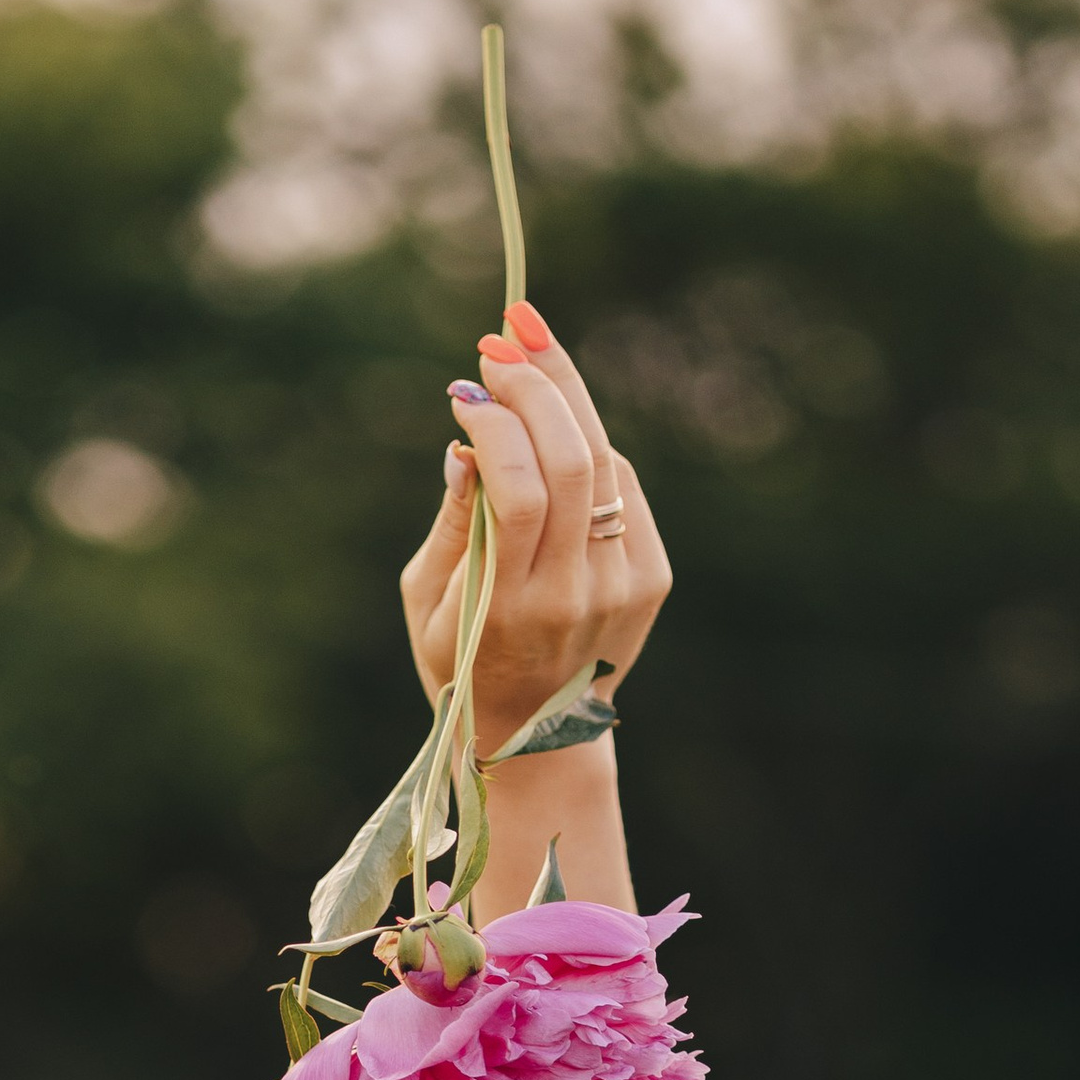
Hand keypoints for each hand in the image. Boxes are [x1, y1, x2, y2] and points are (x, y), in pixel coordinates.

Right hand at [400, 299, 669, 756]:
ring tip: (530, 358)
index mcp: (510, 607)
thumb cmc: (462, 660)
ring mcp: (620, 586)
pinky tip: (558, 434)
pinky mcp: (652, 578)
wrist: (536, 737)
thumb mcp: (428, 601)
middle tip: (504, 342)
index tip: (468, 383)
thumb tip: (466, 444)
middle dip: (537, 386)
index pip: (518, 488)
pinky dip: (589, 450)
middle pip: (572, 460)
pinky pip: (622, 488)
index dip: (497, 419)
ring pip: (604, 463)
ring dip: (567, 399)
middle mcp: (574, 594)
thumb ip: (451, 521)